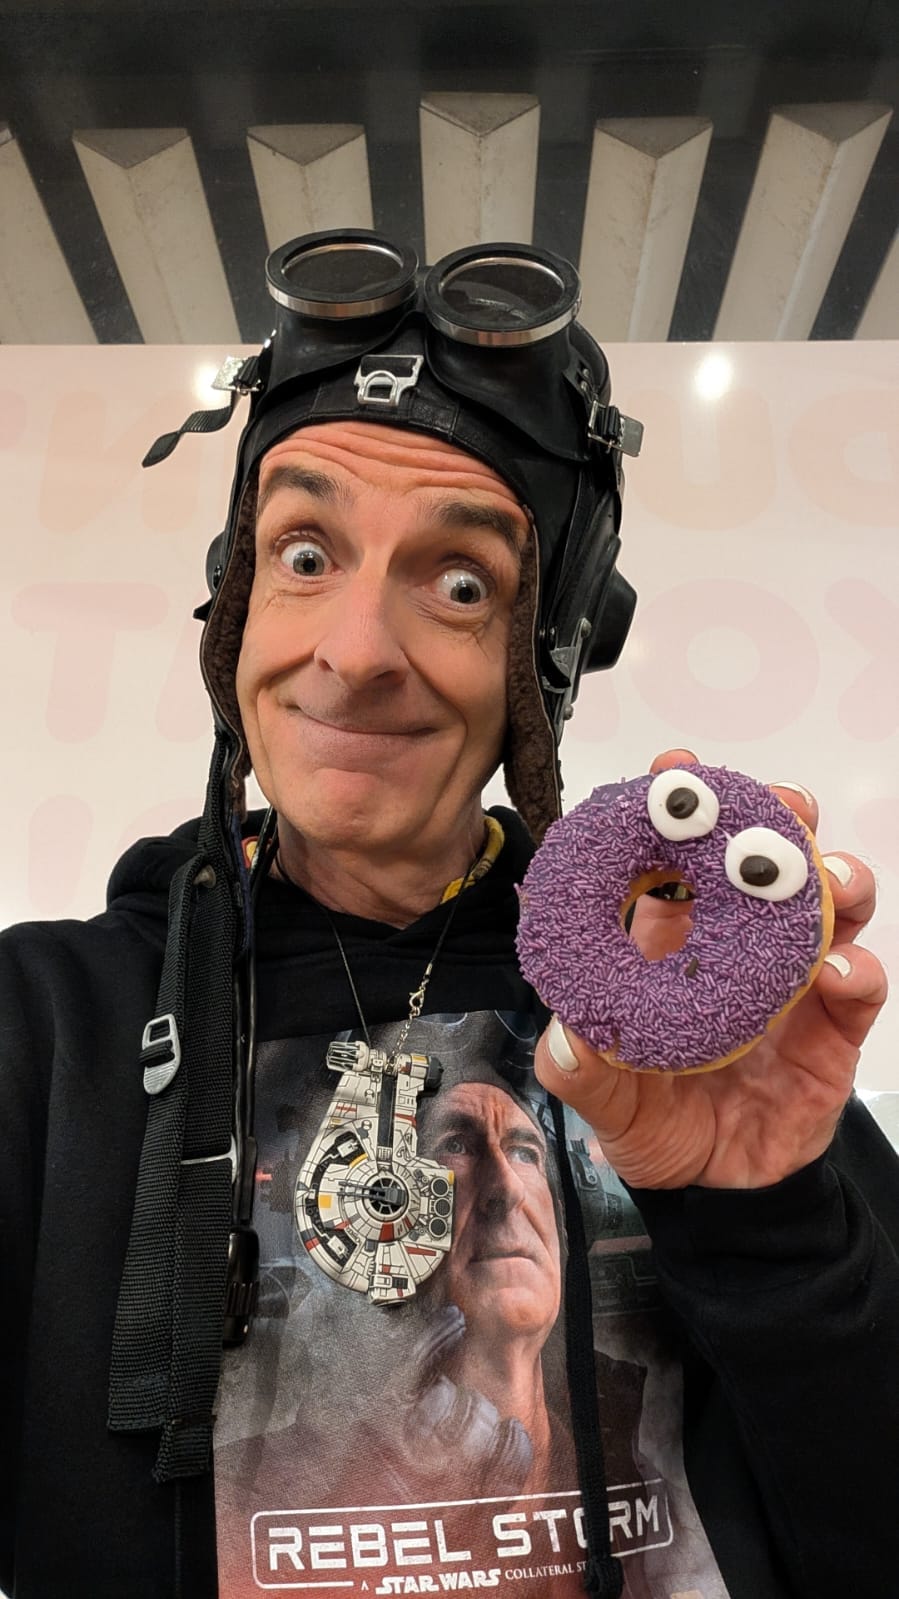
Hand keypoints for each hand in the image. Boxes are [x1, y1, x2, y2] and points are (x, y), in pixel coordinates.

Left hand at [534, 749, 888, 1190]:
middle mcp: (737, 944)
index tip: (676, 768)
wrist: (717, 1190)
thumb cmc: (655, 1124)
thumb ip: (583, 1074)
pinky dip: (858, 968)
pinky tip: (839, 970)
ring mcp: (793, 978)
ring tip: (824, 877)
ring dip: (834, 877)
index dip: (682, 807)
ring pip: (828, 903)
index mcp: (672, 940)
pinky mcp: (834, 1025)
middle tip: (778, 801)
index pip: (678, 857)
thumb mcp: (604, 1101)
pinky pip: (860, 984)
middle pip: (765, 858)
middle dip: (775, 817)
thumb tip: (565, 1040)